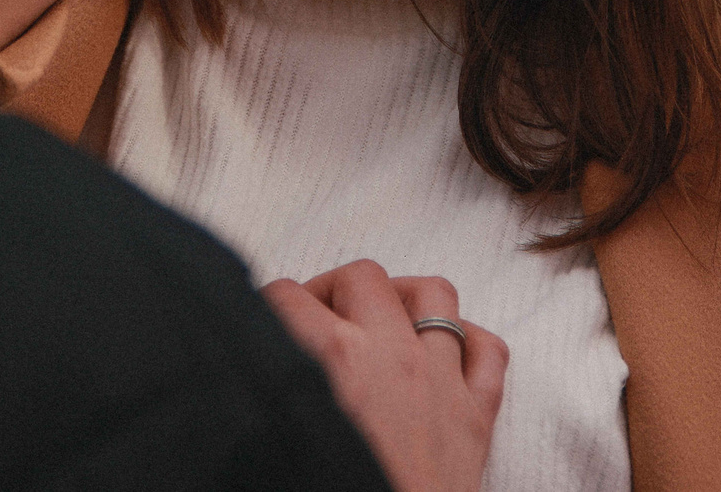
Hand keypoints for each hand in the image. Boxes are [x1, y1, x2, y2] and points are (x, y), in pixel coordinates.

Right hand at [261, 261, 506, 491]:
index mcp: (329, 362)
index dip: (263, 306)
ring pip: (435, 295)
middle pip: (362, 277)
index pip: (284, 296)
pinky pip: (489, 350)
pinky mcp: (478, 416)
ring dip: (404, 298)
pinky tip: (447, 358)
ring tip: (382, 321)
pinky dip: (470, 342)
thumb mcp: (275, 445)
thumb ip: (262, 397)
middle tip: (313, 322)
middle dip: (332, 290)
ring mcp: (442, 381)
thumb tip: (231, 380)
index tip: (258, 323)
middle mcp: (390, 356)